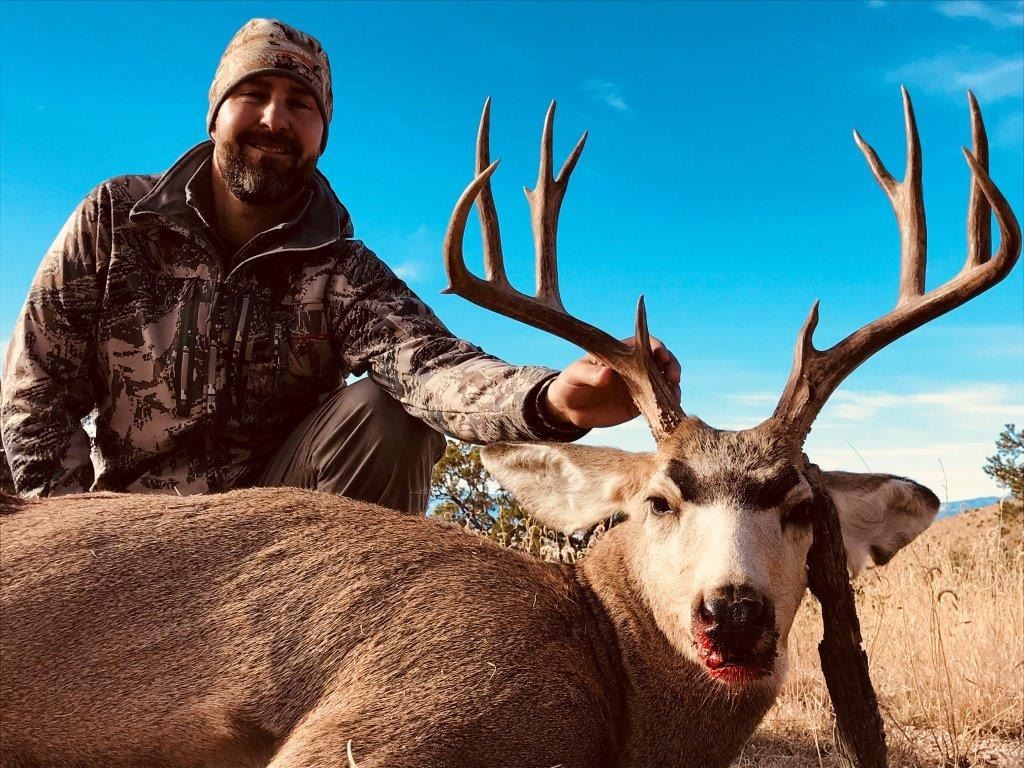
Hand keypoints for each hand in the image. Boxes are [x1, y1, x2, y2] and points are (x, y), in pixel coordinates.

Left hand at [542, 337, 680, 429]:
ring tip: (675, 396)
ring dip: (673, 387)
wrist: (569, 409)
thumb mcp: (575, 375)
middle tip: (673, 378)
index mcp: (622, 353)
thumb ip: (589, 374)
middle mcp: (635, 367)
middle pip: (662, 361)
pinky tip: (671, 409)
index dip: (657, 347)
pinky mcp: (639, 405)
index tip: (661, 357)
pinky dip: (667, 405)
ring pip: (664, 382)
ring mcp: (639, 386)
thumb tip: (607, 374)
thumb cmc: (570, 383)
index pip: (645, 344)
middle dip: (672, 366)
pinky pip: (658, 403)